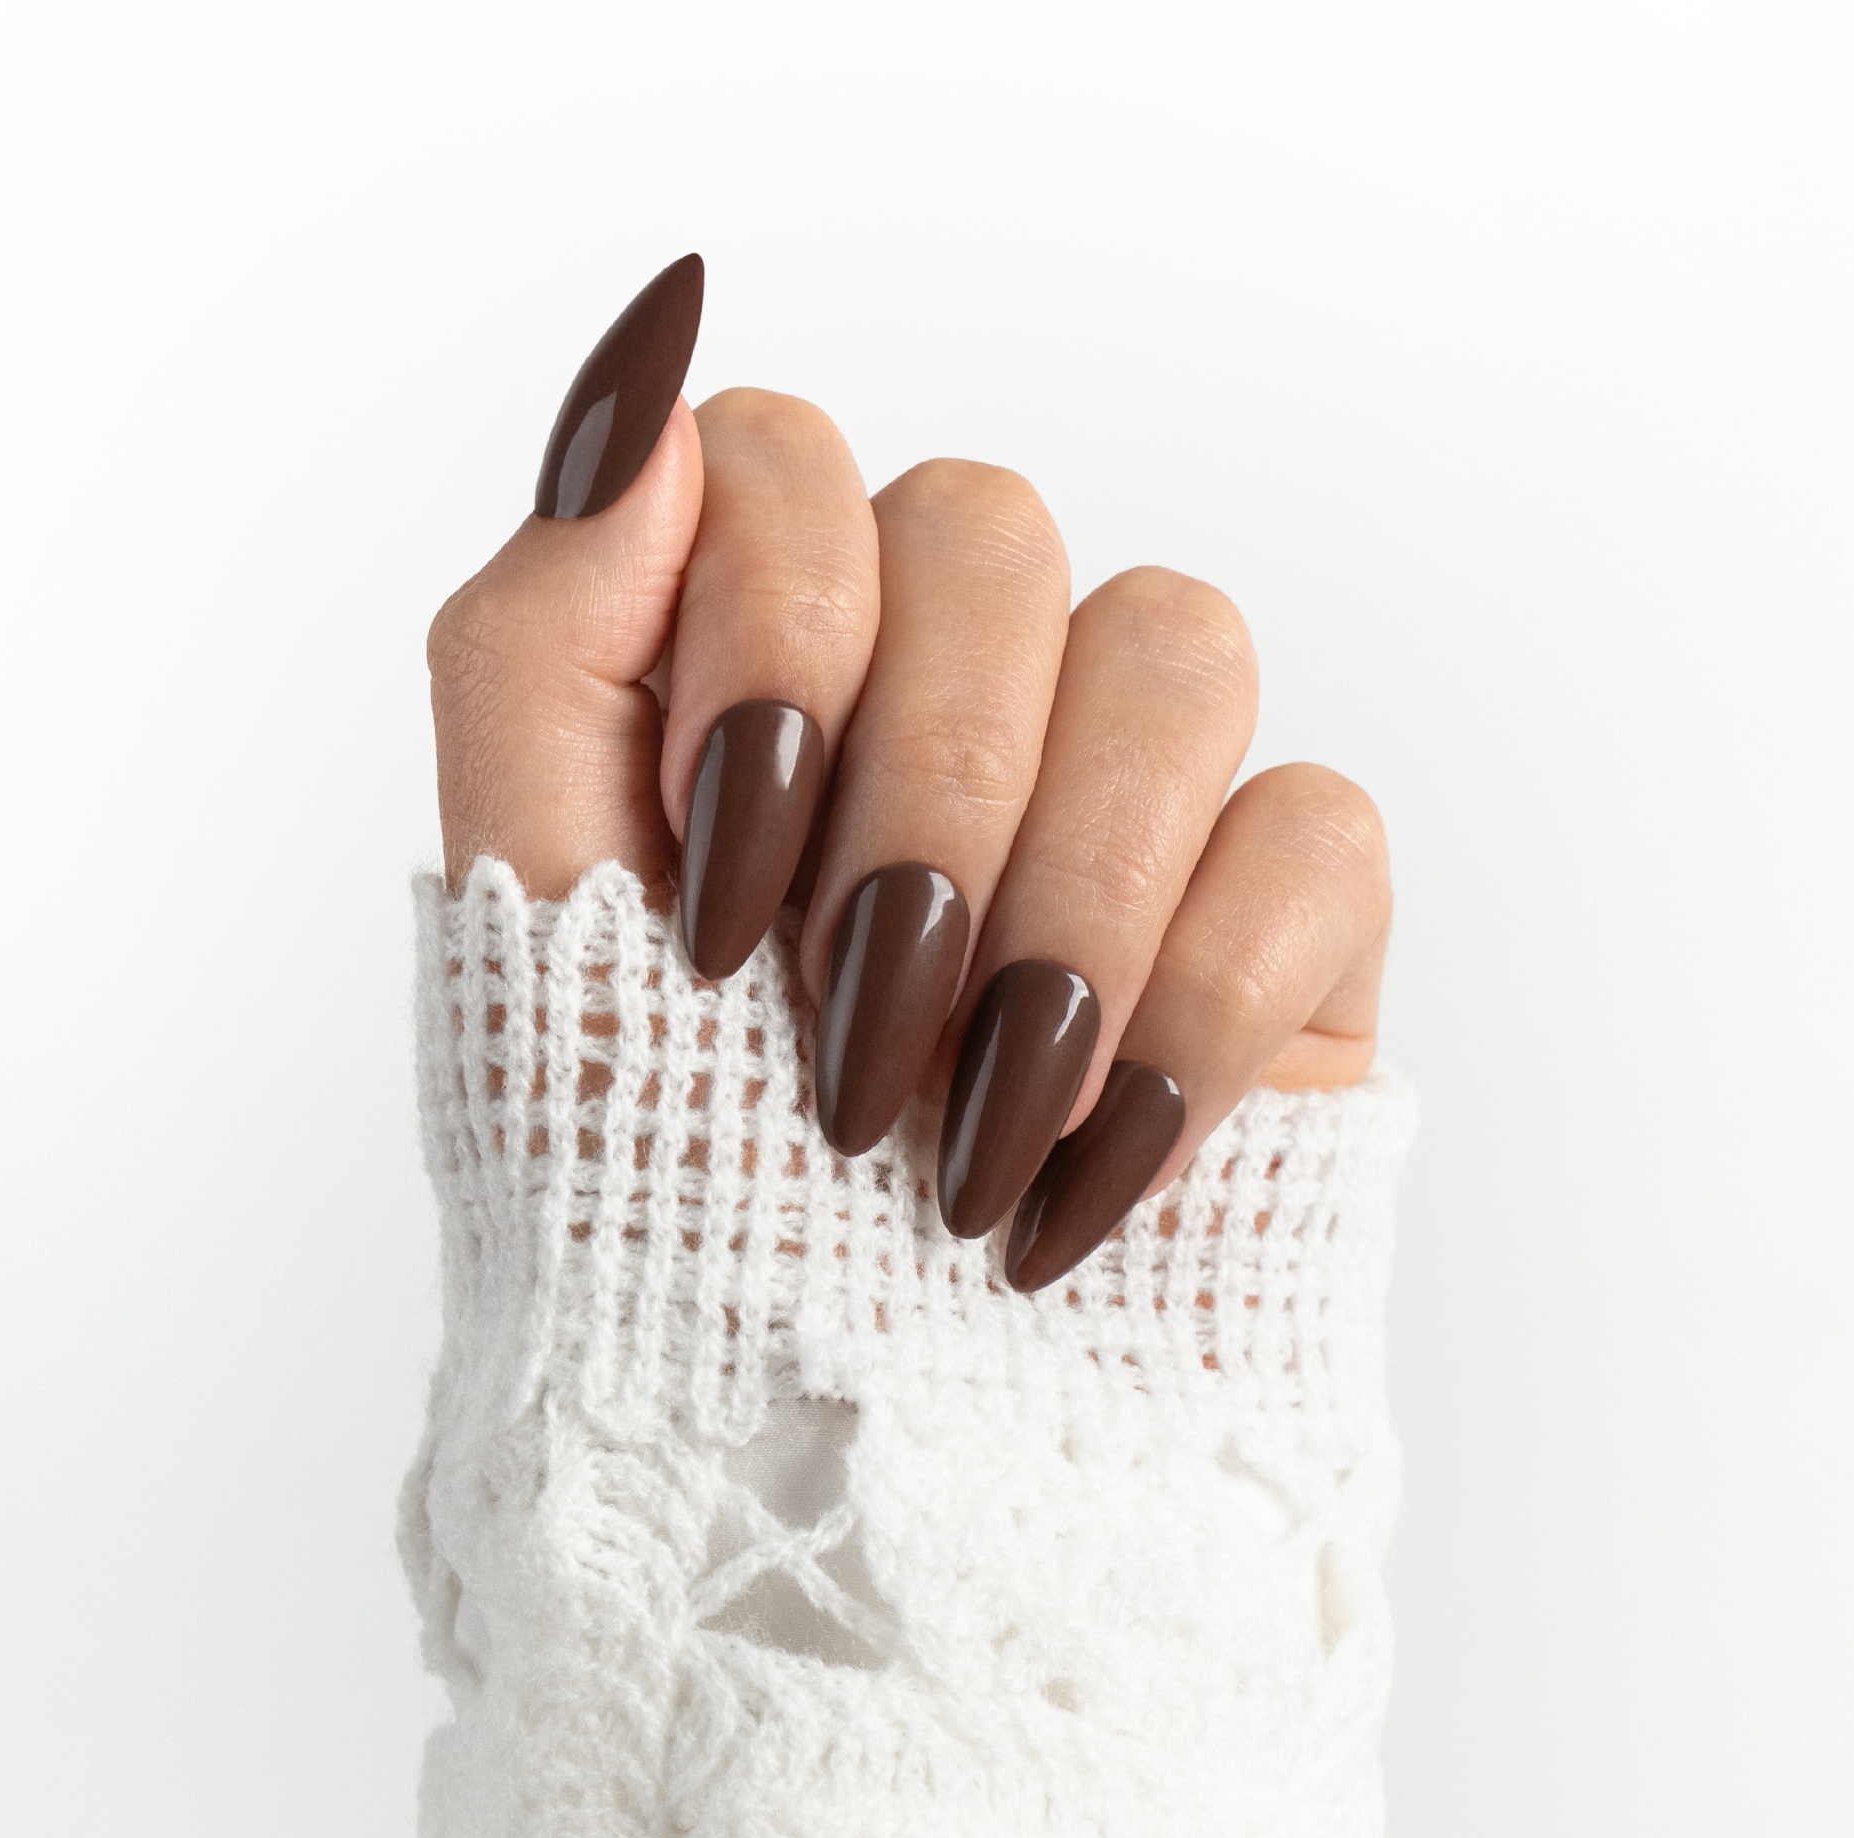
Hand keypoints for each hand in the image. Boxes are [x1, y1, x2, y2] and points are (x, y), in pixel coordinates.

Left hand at [428, 256, 1390, 1289]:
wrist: (838, 1439)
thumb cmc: (667, 1180)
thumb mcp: (535, 914)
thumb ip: (539, 635)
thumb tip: (653, 383)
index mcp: (773, 665)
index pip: (792, 459)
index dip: (769, 636)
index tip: (720, 888)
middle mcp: (957, 691)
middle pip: (994, 527)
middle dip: (914, 795)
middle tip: (850, 1029)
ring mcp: (1134, 791)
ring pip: (1175, 640)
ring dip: (1057, 899)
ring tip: (968, 1123)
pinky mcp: (1285, 912)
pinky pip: (1318, 827)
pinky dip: (1197, 1008)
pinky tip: (1095, 1155)